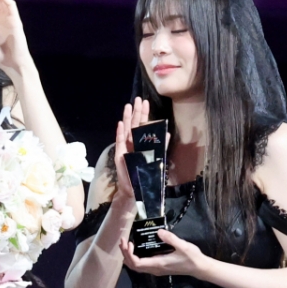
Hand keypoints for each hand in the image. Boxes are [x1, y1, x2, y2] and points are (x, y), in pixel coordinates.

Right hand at [110, 98, 153, 213]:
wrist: (136, 189)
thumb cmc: (146, 175)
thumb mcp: (156, 158)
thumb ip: (160, 146)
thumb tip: (167, 133)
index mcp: (143, 142)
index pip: (143, 125)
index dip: (144, 114)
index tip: (146, 102)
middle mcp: (134, 143)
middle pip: (135, 124)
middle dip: (136, 111)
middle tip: (137, 99)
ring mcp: (126, 148)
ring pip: (127, 129)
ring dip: (127, 118)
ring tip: (128, 106)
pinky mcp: (120, 154)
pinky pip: (120, 141)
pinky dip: (120, 132)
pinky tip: (121, 123)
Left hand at [119, 229, 206, 277]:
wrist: (198, 268)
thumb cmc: (191, 257)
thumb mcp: (183, 246)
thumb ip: (170, 239)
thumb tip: (159, 232)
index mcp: (158, 264)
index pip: (136, 263)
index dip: (129, 254)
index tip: (129, 242)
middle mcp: (154, 269)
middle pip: (133, 265)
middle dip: (125, 254)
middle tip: (123, 241)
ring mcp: (155, 269)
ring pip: (136, 266)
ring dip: (128, 256)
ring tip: (126, 244)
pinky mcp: (158, 267)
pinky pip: (142, 265)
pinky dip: (135, 257)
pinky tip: (136, 248)